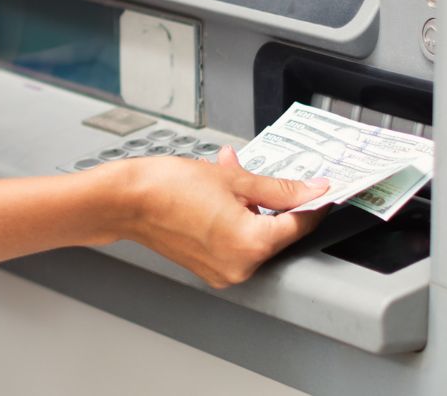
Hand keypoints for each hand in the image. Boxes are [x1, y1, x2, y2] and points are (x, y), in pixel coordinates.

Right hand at [101, 147, 329, 288]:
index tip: (322, 188)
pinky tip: (221, 195)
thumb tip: (312, 190)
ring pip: (256, 236)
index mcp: (251, 244)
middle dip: (276, 201)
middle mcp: (239, 266)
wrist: (125, 201)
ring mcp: (223, 271)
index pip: (300, 224)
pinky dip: (236, 219)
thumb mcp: (234, 179)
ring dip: (253, 207)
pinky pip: (236, 243)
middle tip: (267, 175)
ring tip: (233, 177)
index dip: (314, 202)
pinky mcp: (209, 269)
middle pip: (278, 232)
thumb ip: (280, 189)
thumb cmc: (168, 187)